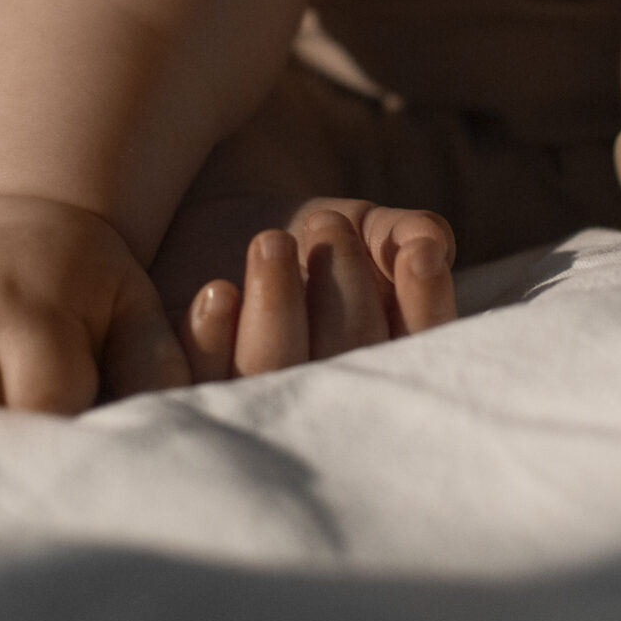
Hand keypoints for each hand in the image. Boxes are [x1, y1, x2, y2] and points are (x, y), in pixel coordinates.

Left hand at [180, 200, 456, 381]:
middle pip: (344, 366)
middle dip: (341, 291)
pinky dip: (209, 340)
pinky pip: (200, 380)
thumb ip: (402, 234)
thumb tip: (431, 242)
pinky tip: (218, 293)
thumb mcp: (366, 227)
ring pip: (272, 374)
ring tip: (271, 241)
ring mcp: (255, 405)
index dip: (425, 308)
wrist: (221, 215)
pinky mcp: (189, 394)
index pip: (418, 352)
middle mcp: (325, 402)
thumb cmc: (314, 234)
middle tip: (326, 224)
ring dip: (275, 308)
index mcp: (383, 369)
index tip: (418, 255)